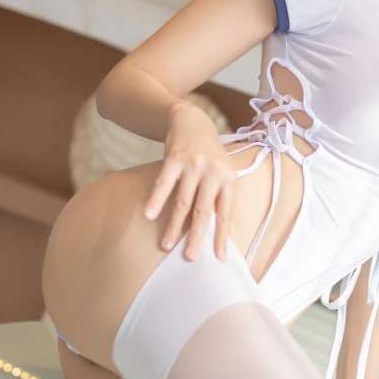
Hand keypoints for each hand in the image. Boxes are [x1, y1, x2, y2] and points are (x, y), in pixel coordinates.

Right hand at [142, 100, 237, 259]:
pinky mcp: (175, 158)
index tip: (218, 258)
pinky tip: (149, 214)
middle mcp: (213, 172)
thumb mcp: (222, 174)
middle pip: (203, 211)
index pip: (225, 214)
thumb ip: (219, 199)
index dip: (222, 237)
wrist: (193, 121)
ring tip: (166, 245)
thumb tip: (216, 234)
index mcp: (228, 180)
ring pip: (182, 201)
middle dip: (196, 237)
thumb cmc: (209, 156)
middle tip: (190, 258)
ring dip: (173, 225)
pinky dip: (156, 200)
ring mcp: (194, 165)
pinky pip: (164, 183)